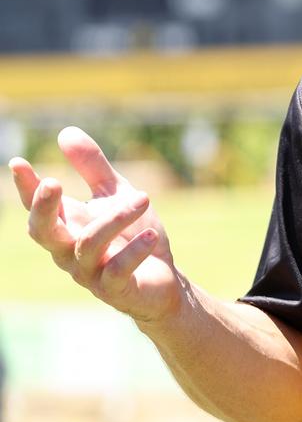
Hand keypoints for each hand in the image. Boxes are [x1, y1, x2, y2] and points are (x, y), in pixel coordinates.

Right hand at [9, 126, 181, 323]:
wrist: (163, 279)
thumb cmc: (133, 235)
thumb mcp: (115, 194)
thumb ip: (92, 167)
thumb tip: (64, 132)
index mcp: (67, 226)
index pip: (38, 207)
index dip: (26, 188)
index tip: (18, 163)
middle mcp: (70, 251)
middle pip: (44, 233)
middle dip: (44, 208)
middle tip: (52, 183)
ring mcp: (90, 273)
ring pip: (88, 244)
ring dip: (115, 218)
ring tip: (143, 198)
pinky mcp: (115, 290)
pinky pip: (117, 271)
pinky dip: (134, 251)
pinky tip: (151, 236)